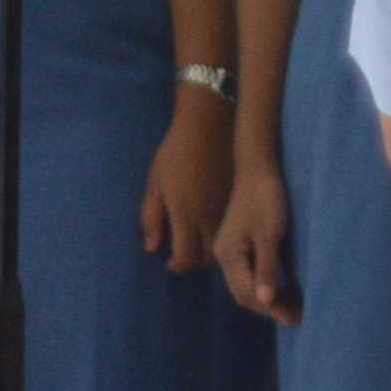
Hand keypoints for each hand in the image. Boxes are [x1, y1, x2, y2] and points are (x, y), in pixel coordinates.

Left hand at [142, 100, 232, 272]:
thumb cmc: (176, 152)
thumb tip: (153, 248)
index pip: (186, 258)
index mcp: (186, 214)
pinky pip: (234, 227)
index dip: (178, 265)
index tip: (170, 261)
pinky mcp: (239, 198)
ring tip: (199, 241)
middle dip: (195, 262)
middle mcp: (210, 217)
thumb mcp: (155, 184)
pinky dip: (224, 234)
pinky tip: (214, 224)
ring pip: (225, 245)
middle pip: (208, 258)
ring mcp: (228, 208)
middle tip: (184, 253)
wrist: (209, 124)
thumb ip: (151, 218)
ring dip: (211, 250)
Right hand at [216, 161, 299, 324]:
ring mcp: (232, 249)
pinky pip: (251, 271)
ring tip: (293, 309)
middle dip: (269, 307)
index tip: (295, 319)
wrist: (259, 168)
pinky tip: (284, 288)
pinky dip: (267, 283)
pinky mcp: (241, 242)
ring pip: (248, 283)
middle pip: (244, 292)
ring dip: (269, 297)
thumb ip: (267, 268)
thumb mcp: (270, 234)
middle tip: (297, 318)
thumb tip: (266, 301)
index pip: (247, 292)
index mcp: (228, 255)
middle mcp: (225, 256)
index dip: (270, 309)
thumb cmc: (266, 198)